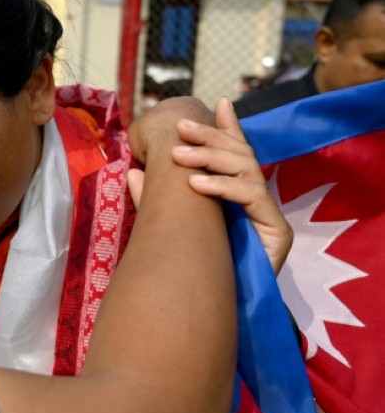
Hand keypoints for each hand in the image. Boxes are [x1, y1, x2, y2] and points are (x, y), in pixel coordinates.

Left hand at [128, 97, 291, 273]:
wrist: (216, 309)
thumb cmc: (196, 266)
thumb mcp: (173, 223)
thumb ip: (158, 198)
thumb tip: (135, 172)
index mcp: (237, 195)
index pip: (236, 153)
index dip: (227, 128)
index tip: (215, 103)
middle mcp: (258, 202)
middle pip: (241, 155)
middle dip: (211, 137)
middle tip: (179, 129)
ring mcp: (269, 216)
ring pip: (248, 169)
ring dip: (211, 157)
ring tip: (177, 156)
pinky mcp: (278, 232)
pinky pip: (254, 197)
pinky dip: (223, 187)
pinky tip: (196, 184)